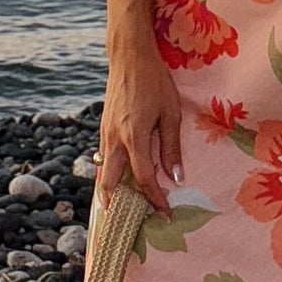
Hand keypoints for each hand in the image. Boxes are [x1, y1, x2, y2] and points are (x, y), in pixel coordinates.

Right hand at [97, 38, 182, 213]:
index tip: (165, 213)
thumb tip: (177, 177)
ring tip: (122, 209)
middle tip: (124, 225)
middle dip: (116, 206)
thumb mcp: (171, 113)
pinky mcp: (104, 127)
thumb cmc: (155, 81)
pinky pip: (105, 157)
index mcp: (134, 136)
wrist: (129, 56)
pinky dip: (110, 173)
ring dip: (112, 191)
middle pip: (111, 182)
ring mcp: (105, 133)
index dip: (154, 199)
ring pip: (105, 171)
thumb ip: (171, 147)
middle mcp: (115, 138)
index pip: (144, 178)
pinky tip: (119, 181)